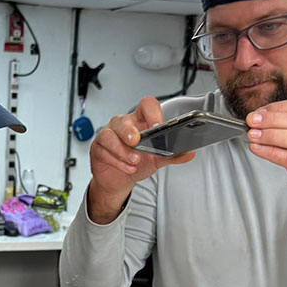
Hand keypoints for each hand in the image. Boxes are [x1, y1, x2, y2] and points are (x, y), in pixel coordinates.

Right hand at [87, 96, 195, 223]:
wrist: (119, 180)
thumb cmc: (136, 163)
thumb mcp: (157, 160)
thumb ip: (172, 155)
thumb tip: (188, 153)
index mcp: (139, 122)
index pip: (145, 106)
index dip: (151, 112)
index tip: (157, 125)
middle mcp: (123, 126)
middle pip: (123, 120)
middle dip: (129, 131)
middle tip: (137, 142)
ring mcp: (108, 136)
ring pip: (110, 135)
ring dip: (122, 150)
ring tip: (134, 160)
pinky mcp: (98, 149)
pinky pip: (104, 151)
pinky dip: (116, 161)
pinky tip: (127, 167)